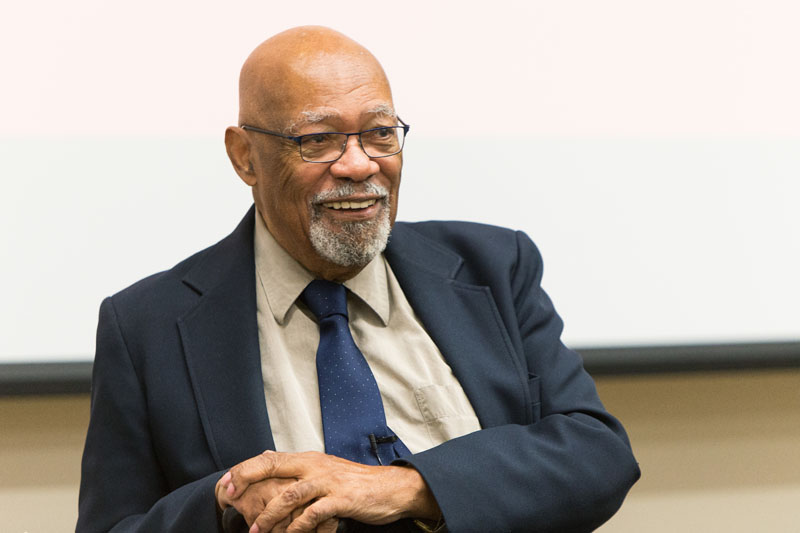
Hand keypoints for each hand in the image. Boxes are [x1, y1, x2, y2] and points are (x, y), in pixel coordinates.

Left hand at [223, 450, 439, 532]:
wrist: (390, 488)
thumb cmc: (354, 483)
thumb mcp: (324, 468)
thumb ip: (297, 466)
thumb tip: (267, 456)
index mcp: (309, 458)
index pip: (271, 458)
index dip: (246, 468)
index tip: (227, 480)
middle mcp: (315, 466)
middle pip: (274, 466)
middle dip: (248, 479)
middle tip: (229, 494)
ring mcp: (328, 482)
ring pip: (289, 495)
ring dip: (269, 515)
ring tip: (255, 530)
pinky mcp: (340, 499)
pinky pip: (312, 515)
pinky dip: (297, 527)